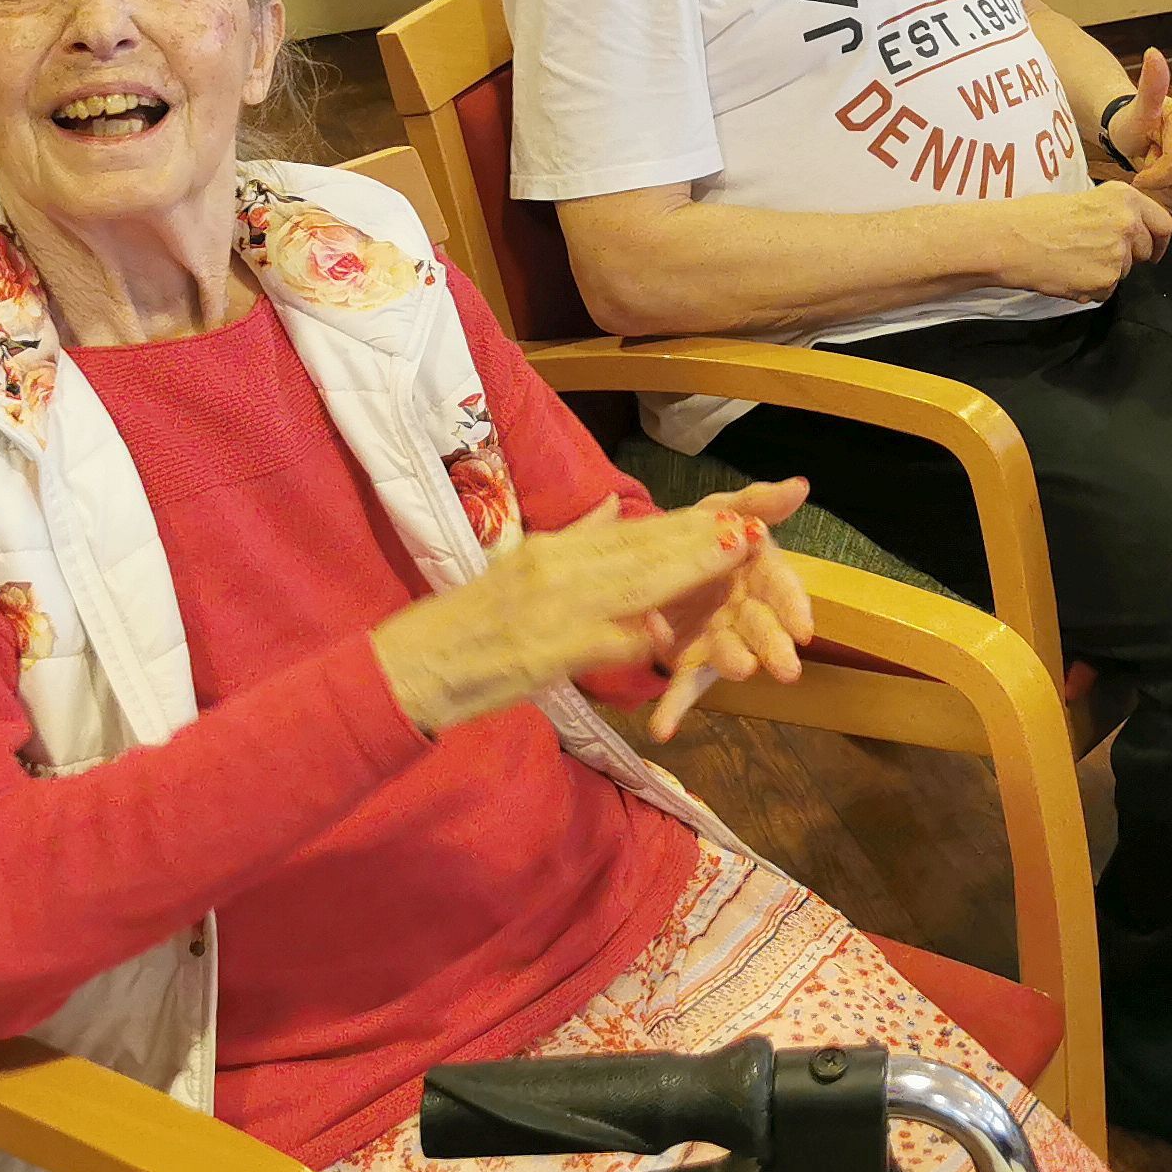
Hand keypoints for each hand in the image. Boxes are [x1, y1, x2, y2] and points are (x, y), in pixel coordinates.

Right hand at [370, 499, 764, 737]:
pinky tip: (669, 639)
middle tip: (758, 525)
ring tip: (736, 555)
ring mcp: (550, 609)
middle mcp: (555, 568)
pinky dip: (633, 639)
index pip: (634, 532)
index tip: (737, 514)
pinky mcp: (541, 653)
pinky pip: (596, 643)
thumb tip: (615, 506)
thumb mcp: (522, 567)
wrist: (413, 665)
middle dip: (703, 539)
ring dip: (687, 571)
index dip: (689, 525)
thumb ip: (576, 539)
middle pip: (643, 550)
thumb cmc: (470, 625)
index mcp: (554, 550)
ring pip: (631, 585)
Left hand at [638, 479, 816, 740]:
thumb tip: (801, 484)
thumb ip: (759, 502)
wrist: (649, 556)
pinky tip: (662, 729)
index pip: (784, 591)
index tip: (805, 629)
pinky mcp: (685, 659)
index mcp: (758, 576)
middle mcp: (743, 612)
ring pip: (727, 655)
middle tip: (785, 669)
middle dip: (774, 647)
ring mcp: (715, 638)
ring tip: (738, 672)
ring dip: (732, 665)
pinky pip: (681, 685)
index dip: (795, 608)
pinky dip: (673, 708)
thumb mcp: (724, 510)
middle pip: (762, 629)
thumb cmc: (700, 534)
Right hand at [992, 184, 1171, 297]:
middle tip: (1096, 254)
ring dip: (1105, 272)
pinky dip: (1091, 288)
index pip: (1163, 224)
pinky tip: (1068, 273)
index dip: (1159, 241)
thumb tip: (1133, 231)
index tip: (1154, 251)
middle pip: (1145, 252)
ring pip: (1125, 273)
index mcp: (1125, 197)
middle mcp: (1128, 223)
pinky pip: (1107, 291)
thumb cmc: (1038, 216)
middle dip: (1128, 257)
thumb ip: (1116, 213)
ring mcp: (1118, 254)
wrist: (1011, 238)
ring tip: (1074, 260)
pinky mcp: (1105, 280)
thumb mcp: (1086, 198)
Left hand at [1103, 46, 1171, 211]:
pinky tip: (1168, 181)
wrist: (1138, 132)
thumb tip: (1153, 53)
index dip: (1155, 176)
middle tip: (1149, 165)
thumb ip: (1149, 85)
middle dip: (1161, 183)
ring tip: (1158, 170)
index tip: (1139, 173)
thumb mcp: (1136, 108)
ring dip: (1168, 191)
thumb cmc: (1133, 122)